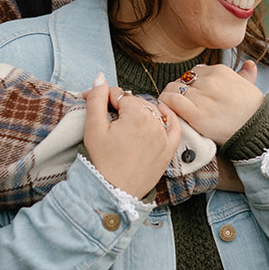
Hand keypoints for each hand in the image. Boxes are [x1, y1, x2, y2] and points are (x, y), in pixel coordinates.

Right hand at [83, 76, 180, 198]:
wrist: (113, 192)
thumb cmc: (101, 162)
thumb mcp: (93, 128)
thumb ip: (97, 99)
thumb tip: (101, 77)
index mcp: (136, 116)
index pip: (120, 96)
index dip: (104, 98)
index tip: (94, 103)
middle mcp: (155, 123)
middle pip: (136, 103)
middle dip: (121, 105)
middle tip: (105, 114)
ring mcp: (164, 137)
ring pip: (153, 112)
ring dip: (139, 111)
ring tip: (124, 120)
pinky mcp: (169, 150)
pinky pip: (174, 126)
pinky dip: (169, 117)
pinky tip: (161, 112)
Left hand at [158, 58, 263, 145]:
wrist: (257, 132)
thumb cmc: (253, 112)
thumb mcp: (250, 88)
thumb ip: (245, 75)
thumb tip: (249, 64)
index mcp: (220, 71)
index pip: (195, 72)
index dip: (191, 83)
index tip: (192, 94)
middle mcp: (210, 81)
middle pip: (182, 80)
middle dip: (180, 90)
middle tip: (180, 102)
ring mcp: (202, 96)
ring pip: (173, 89)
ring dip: (169, 97)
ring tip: (171, 106)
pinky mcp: (195, 113)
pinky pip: (171, 100)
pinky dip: (165, 103)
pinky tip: (167, 109)